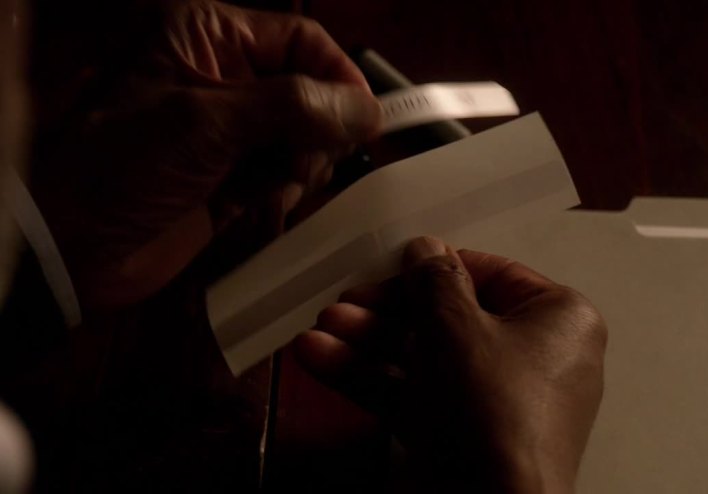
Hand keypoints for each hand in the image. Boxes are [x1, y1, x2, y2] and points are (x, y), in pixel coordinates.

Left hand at [30, 0, 380, 308]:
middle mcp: (225, 77)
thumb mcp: (209, 122)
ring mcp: (229, 131)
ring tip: (268, 185)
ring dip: (298, 164)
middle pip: (311, 92)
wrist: (74, 246)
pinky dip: (281, 190)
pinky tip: (256, 201)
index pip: (302, 41)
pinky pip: (283, 174)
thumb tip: (369, 110)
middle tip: (299, 162)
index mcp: (210, 37)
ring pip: (303, 137)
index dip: (339, 78)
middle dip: (315, 130)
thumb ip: (295, 107)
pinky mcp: (232, 176)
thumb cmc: (127, 164)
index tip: (366, 121)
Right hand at [292, 237, 606, 492]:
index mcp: (556, 319)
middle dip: (386, 311)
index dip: (434, 267)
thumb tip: (426, 249)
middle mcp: (531, 356)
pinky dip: (372, 378)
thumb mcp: (456, 327)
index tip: (389, 264)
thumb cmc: (490, 406)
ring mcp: (494, 399)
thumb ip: (434, 280)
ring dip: (368, 342)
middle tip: (343, 303)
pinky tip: (320, 359)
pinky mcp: (461, 434)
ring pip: (425, 357)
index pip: (489, 273)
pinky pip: (417, 393)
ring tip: (320, 331)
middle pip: (448, 317)